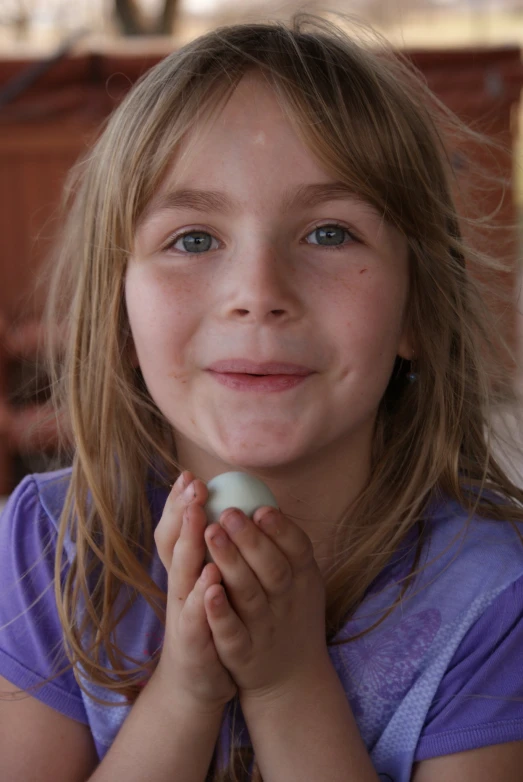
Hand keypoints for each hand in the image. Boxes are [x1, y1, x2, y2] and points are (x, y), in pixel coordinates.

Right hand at [153, 471, 236, 711]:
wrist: (197, 680)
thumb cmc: (206, 621)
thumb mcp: (206, 580)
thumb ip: (213, 547)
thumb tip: (225, 506)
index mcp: (186, 569)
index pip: (177, 528)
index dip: (179, 502)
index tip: (189, 474)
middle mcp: (178, 586)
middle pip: (175, 543)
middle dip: (182, 513)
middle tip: (192, 485)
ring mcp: (182, 613)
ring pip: (182, 574)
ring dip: (189, 545)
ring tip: (198, 517)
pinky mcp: (192, 640)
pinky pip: (196, 616)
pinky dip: (201, 597)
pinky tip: (211, 578)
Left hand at [202, 506, 326, 703]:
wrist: (291, 678)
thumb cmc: (290, 613)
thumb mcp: (301, 580)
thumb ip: (285, 547)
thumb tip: (262, 501)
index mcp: (303, 579)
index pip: (298, 549)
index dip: (281, 529)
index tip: (261, 508)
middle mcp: (287, 602)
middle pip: (272, 569)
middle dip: (250, 539)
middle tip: (228, 512)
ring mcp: (265, 628)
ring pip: (248, 595)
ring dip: (231, 563)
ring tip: (210, 533)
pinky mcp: (243, 654)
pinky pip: (231, 632)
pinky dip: (220, 612)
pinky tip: (207, 589)